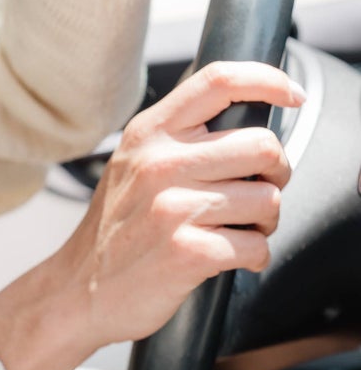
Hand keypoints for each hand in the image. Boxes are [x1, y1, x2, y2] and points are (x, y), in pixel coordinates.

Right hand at [0, 61, 304, 369]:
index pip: (219, 81)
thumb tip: (248, 123)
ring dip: (265, 222)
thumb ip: (179, 137)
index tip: (292, 95)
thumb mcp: (132, 163)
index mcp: (150, 133)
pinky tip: (229, 257)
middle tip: (259, 190)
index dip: (267, 80)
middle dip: (277, 173)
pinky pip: (257, 247)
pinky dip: (254, 258)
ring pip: (269, 200)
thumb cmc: (116, 228)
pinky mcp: (188, 253)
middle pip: (263, 145)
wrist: (77, 289)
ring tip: (237, 229)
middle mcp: (160, 163)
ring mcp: (173, 208)